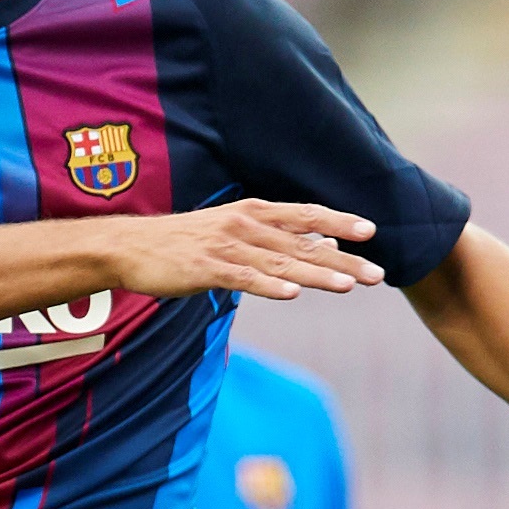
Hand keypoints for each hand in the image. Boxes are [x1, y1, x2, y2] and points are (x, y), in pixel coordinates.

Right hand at [101, 199, 385, 302]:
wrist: (131, 247)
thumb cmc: (185, 243)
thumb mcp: (234, 234)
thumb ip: (278, 241)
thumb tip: (325, 246)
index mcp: (253, 213)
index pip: (305, 216)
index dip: (339, 221)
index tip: (371, 231)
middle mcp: (245, 225)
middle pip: (303, 243)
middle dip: (343, 259)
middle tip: (378, 274)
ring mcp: (226, 247)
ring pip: (281, 263)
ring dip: (317, 274)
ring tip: (348, 286)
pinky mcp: (206, 269)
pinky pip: (244, 279)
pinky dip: (269, 286)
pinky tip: (292, 294)